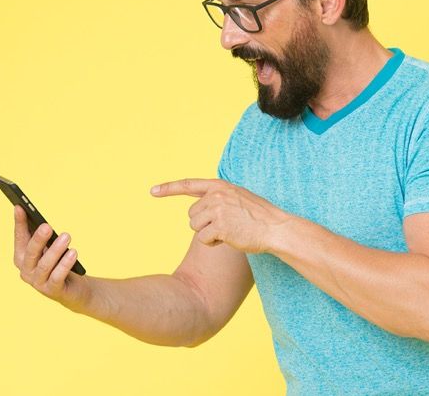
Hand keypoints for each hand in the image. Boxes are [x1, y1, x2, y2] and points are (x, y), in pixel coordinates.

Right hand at [13, 205, 89, 311]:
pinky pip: (57, 277)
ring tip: (67, 237)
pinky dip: (65, 264)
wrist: (74, 289)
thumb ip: (44, 235)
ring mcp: (38, 282)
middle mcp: (26, 270)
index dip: (19, 223)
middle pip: (30, 253)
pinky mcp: (52, 291)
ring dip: (56, 250)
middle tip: (47, 226)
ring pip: (44, 265)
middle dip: (38, 239)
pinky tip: (73, 253)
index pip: (19, 238)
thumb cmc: (59, 263)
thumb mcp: (51, 247)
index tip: (20, 207)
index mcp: (22, 257)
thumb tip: (40, 218)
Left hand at [151, 179, 290, 253]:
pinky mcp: (219, 226)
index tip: (152, 191)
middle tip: (225, 225)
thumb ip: (219, 198)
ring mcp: (217, 210)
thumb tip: (199, 209)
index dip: (169, 188)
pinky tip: (229, 239)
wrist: (275, 227)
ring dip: (208, 234)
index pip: (189, 184)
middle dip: (203, 223)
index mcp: (220, 186)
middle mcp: (216, 195)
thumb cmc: (259, 216)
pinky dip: (212, 243)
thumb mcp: (238, 197)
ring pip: (194, 227)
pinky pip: (203, 239)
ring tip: (229, 231)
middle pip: (191, 214)